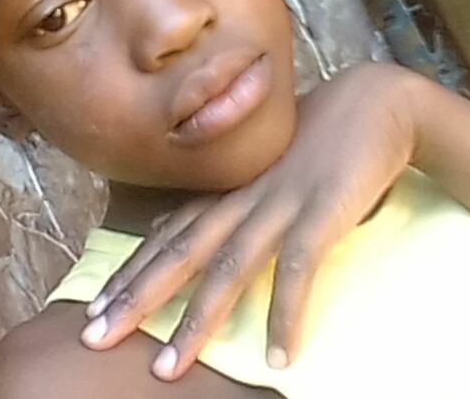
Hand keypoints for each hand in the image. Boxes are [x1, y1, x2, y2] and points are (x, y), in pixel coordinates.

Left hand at [80, 62, 417, 379]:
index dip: (130, 270)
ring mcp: (280, 201)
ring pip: (228, 266)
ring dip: (197, 319)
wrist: (374, 102)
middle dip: (137, 295)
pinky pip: (299, 269)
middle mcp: (243, 195)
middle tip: (96, 335)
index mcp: (229, 186)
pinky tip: (277, 356)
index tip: (95, 304)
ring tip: (169, 367)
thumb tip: (172, 221)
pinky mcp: (322, 210)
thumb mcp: (263, 167)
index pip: (168, 233)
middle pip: (181, 250)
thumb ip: (222, 197)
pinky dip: (286, 313)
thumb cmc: (319, 138)